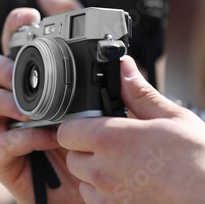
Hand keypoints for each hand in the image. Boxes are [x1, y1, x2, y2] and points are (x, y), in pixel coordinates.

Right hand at [0, 0, 84, 203]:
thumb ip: (77, 41)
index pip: (9, 45)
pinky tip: (45, 137)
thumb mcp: (94, 86)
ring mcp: (2, 130)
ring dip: (1, 100)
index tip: (30, 16)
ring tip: (30, 109)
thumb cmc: (90, 135)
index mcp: (27, 81)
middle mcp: (9, 101)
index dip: (12, 27)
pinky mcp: (6, 163)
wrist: (97, 186)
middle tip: (21, 73)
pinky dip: (19, 140)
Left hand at [58, 56, 204, 203]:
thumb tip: (123, 68)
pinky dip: (104, 194)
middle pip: (72, 155)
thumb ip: (138, 93)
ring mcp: (108, 197)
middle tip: (114, 145)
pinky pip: (94, 201)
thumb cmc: (200, 161)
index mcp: (112, 139)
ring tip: (125, 166)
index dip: (78, 126)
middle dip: (86, 148)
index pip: (67, 130)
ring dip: (94, 172)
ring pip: (82, 179)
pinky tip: (129, 185)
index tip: (93, 125)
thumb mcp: (171, 118)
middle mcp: (103, 170)